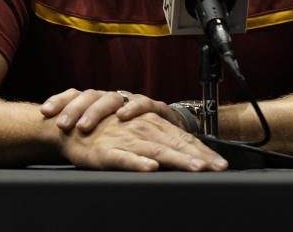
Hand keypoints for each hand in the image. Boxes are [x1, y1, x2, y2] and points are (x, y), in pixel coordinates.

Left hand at [41, 88, 186, 132]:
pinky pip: (142, 103)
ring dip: (97, 111)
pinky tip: (122, 116)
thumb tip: (47, 133)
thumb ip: (80, 130)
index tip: (44, 112)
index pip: (75, 95)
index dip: (59, 100)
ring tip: (84, 126)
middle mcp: (112, 98)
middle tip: (63, 126)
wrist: (164, 129)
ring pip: (111, 98)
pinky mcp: (153, 107)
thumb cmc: (127, 133)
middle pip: (90, 96)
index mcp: (97, 101)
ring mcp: (131, 100)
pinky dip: (133, 108)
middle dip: (75, 110)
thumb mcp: (103, 132)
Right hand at [55, 111, 227, 171]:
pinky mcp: (107, 152)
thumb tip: (183, 158)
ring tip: (196, 168)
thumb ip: (159, 144)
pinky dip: (139, 163)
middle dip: (199, 157)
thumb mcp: (136, 134)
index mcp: (152, 126)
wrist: (70, 125)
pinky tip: (152, 168)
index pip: (183, 139)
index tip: (222, 165)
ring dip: (178, 159)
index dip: (204, 152)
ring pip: (157, 150)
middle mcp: (143, 130)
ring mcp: (126, 140)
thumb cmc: (106, 132)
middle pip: (176, 145)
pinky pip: (125, 158)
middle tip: (218, 168)